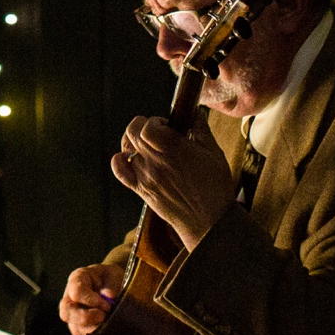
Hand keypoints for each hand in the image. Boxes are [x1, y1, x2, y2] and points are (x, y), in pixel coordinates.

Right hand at [58, 264, 124, 334]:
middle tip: (103, 317)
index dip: (90, 300)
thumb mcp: (114, 273)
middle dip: (85, 318)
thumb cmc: (111, 278)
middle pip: (67, 313)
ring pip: (75, 329)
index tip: (107, 304)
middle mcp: (71, 299)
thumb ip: (112, 283)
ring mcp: (74, 316)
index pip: (76, 292)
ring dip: (92, 330)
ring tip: (109, 326)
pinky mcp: (80, 330)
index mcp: (77, 280)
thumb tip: (109, 297)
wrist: (113, 285)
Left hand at [109, 115, 237, 250]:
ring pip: (126, 150)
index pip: (148, 126)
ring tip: (145, 145)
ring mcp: (146, 176)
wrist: (209, 221)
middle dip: (143, 127)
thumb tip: (195, 113)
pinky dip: (118, 162)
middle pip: (133, 133)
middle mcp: (155, 161)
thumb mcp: (214, 153)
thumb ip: (201, 130)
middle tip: (156, 133)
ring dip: (133, 143)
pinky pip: (121, 173)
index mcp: (173, 149)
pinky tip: (125, 157)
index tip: (166, 126)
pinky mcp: (142, 191)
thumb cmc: (215, 187)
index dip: (155, 122)